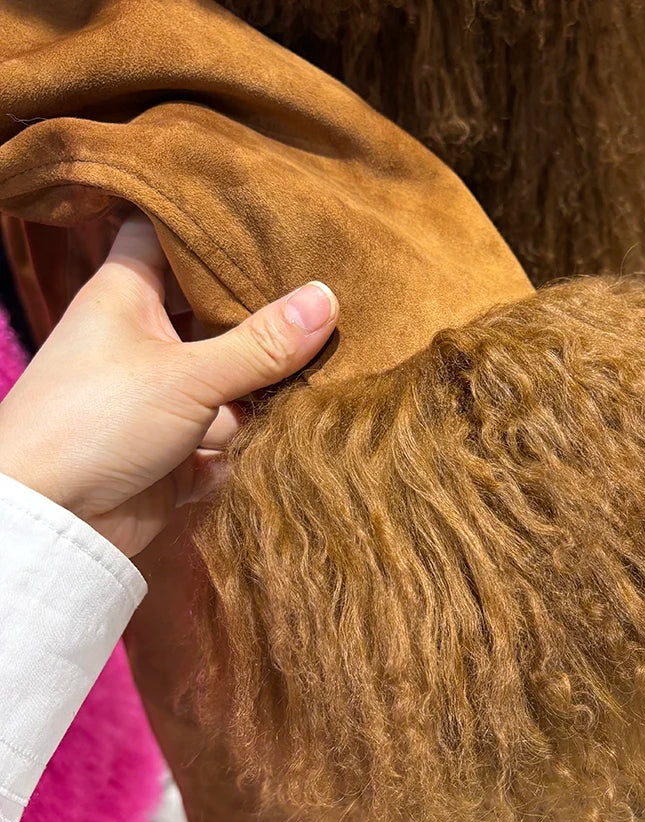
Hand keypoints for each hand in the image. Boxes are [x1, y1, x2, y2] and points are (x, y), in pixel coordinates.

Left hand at [0, 214, 337, 556]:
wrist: (53, 522)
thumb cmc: (100, 420)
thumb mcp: (188, 375)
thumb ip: (262, 343)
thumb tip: (328, 298)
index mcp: (127, 296)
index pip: (166, 235)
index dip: (212, 224)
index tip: (271, 217)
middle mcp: (143, 341)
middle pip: (212, 314)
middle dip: (264, 316)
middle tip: (327, 294)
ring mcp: (159, 399)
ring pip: (228, 381)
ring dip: (269, 387)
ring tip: (333, 368)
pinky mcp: (173, 452)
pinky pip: (227, 438)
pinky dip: (255, 441)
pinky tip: (300, 429)